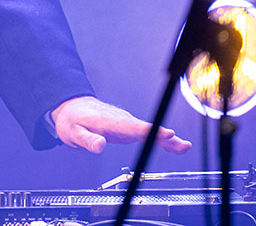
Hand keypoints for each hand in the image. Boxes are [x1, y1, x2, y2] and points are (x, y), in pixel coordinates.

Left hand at [51, 96, 190, 154]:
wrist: (73, 108)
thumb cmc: (72, 120)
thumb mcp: (73, 133)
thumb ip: (87, 140)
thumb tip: (99, 146)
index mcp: (108, 121)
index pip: (131, 127)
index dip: (148, 131)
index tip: (164, 133)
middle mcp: (121, 119)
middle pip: (145, 129)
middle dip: (163, 136)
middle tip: (180, 143)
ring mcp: (126, 123)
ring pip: (149, 130)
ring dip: (166, 139)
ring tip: (183, 148)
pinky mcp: (128, 127)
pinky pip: (147, 133)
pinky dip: (161, 139)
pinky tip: (174, 146)